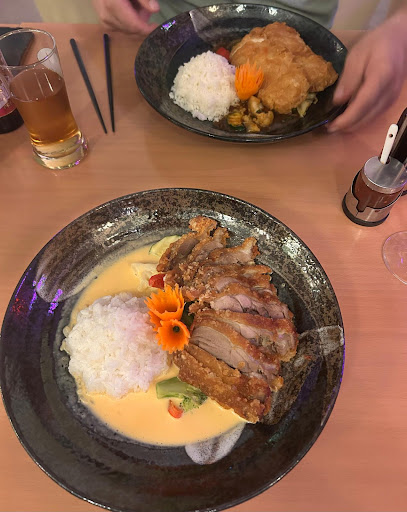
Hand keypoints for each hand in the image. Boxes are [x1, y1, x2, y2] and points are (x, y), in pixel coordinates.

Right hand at [93, 0, 159, 35]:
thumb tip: (155, 9)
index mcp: (113, 6)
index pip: (135, 26)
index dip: (148, 30)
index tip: (158, 27)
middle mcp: (108, 17)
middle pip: (132, 30)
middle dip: (142, 24)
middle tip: (146, 10)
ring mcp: (106, 23)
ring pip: (129, 31)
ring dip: (136, 23)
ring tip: (136, 7)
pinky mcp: (106, 25)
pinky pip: (123, 30)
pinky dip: (130, 24)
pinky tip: (130, 11)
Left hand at [328, 9, 406, 132]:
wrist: (401, 39)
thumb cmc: (377, 44)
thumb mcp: (357, 55)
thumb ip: (348, 79)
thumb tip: (337, 101)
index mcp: (381, 77)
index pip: (363, 105)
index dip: (346, 119)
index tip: (331, 125)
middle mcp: (389, 92)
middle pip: (366, 117)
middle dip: (346, 126)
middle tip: (328, 127)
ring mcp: (392, 98)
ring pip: (370, 120)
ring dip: (353, 125)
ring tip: (336, 123)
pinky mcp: (391, 101)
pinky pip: (374, 116)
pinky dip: (360, 120)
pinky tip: (349, 118)